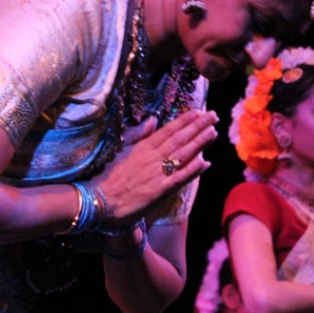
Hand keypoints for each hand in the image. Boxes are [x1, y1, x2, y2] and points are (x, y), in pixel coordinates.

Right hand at [93, 110, 217, 225]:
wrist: (100, 200)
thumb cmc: (108, 175)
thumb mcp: (120, 149)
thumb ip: (138, 134)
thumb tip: (152, 120)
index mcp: (143, 147)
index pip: (168, 130)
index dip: (185, 121)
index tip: (198, 111)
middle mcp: (152, 158)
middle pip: (179, 139)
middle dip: (198, 127)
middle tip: (213, 116)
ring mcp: (157, 174)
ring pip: (182, 155)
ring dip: (200, 143)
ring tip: (213, 132)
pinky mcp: (159, 191)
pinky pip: (179, 178)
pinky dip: (193, 170)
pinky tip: (205, 162)